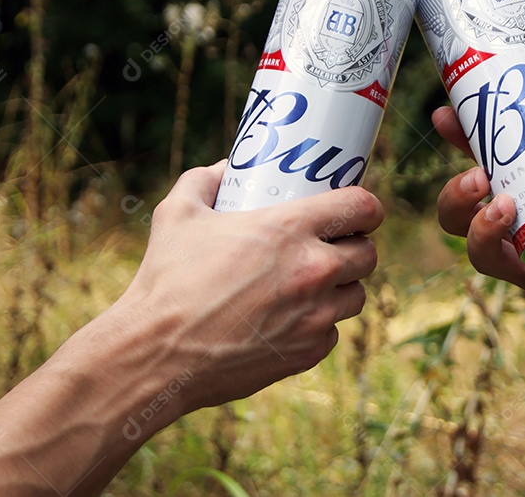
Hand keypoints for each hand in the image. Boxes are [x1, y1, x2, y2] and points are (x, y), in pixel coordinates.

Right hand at [117, 162, 382, 410]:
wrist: (156, 355)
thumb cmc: (166, 280)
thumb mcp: (177, 213)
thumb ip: (204, 180)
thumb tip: (225, 168)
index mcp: (290, 228)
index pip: (363, 207)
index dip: (365, 208)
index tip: (355, 211)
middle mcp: (313, 270)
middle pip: (368, 253)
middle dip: (355, 247)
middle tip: (333, 247)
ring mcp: (315, 316)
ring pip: (356, 296)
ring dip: (341, 288)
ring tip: (315, 284)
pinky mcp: (307, 353)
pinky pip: (332, 332)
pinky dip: (318, 325)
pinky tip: (291, 319)